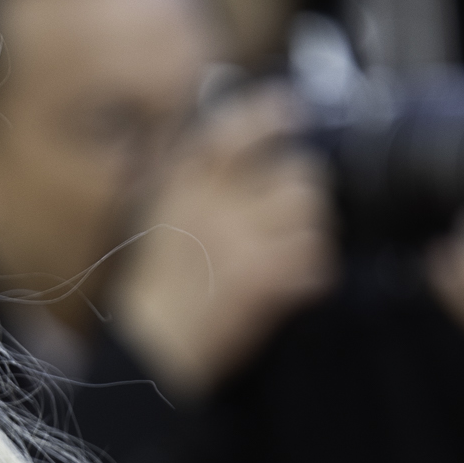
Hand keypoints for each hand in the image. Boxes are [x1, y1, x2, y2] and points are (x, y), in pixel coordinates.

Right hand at [111, 84, 336, 396]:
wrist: (147, 350)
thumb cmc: (149, 296)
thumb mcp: (157, 224)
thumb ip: (189, 187)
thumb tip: (221, 153)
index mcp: (184, 186)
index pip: (236, 129)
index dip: (273, 115)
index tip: (292, 113)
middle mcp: (216, 202)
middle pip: (295, 171)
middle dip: (303, 192)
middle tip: (296, 215)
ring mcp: (243, 237)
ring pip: (312, 213)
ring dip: (312, 235)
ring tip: (296, 255)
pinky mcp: (265, 276)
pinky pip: (316, 261)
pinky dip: (315, 278)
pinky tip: (298, 289)